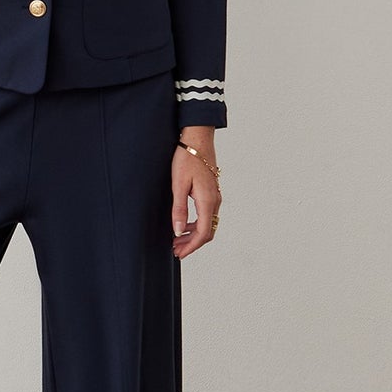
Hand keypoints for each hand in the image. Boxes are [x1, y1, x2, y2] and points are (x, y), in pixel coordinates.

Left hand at [171, 125, 219, 259]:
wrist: (198, 138)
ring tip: (176, 239)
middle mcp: (215, 201)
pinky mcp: (211, 191)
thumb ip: (178, 209)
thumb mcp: (178, 184)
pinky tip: (184, 224)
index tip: (179, 253)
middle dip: (192, 243)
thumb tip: (178, 231)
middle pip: (207, 231)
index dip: (191, 246)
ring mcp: (215, 196)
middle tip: (175, 250)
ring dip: (193, 234)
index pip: (203, 233)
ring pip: (207, 223)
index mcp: (207, 201)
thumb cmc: (187, 158)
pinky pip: (207, 214)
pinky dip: (196, 224)